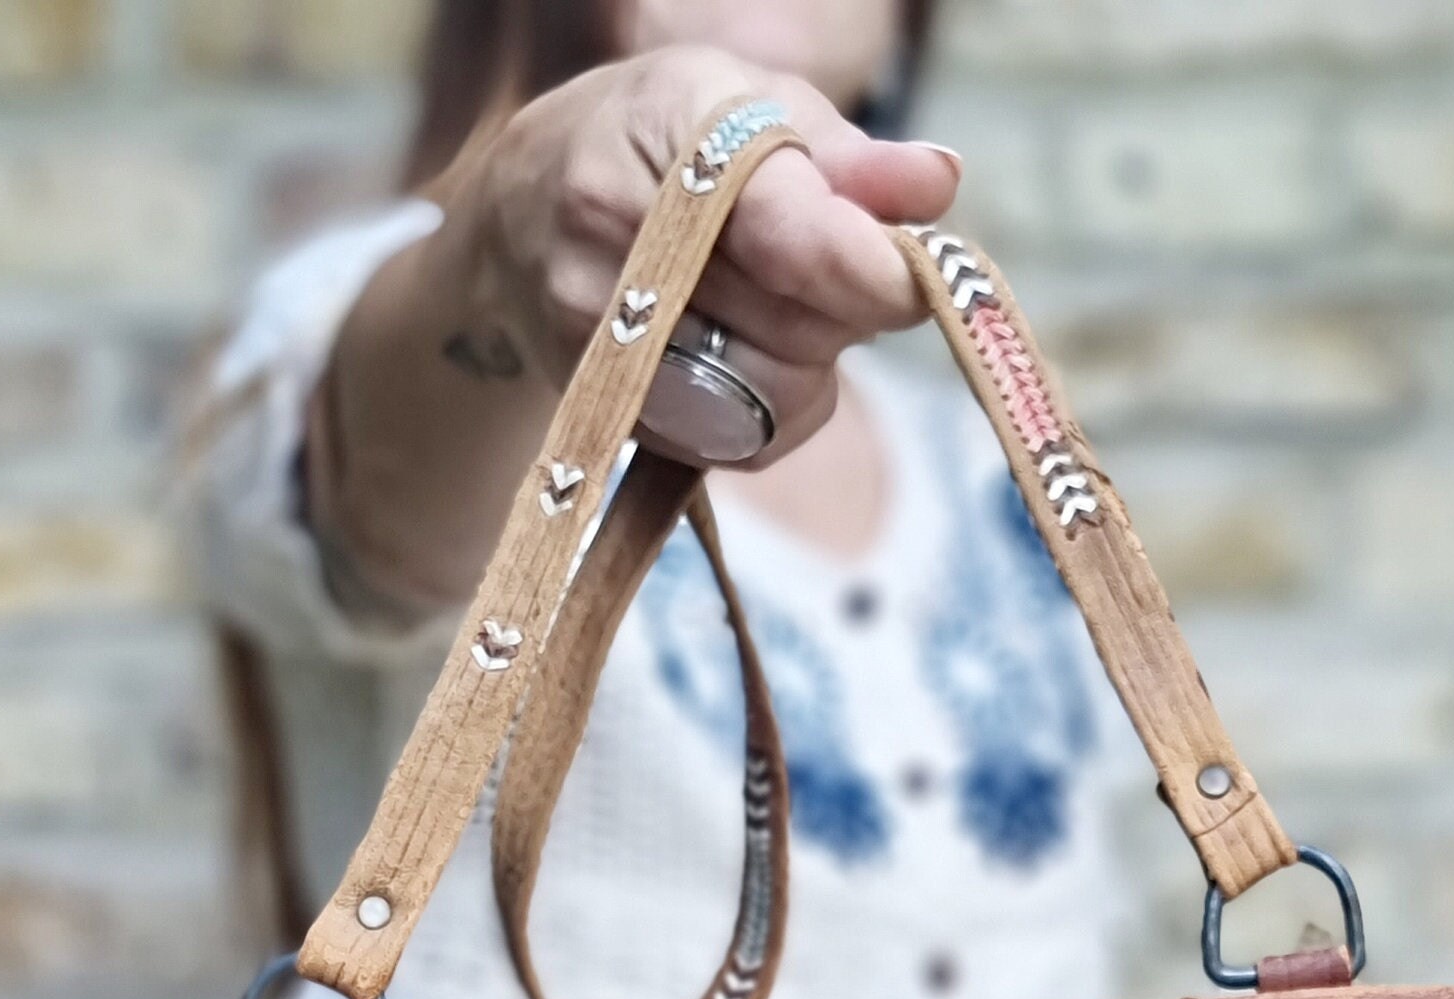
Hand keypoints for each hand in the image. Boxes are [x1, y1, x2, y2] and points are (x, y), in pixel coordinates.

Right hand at [457, 46, 959, 459]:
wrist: (516, 215)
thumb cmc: (655, 141)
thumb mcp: (746, 101)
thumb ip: (848, 155)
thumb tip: (936, 186)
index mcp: (670, 137)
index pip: (794, 238)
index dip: (872, 272)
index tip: (911, 278)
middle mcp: (620, 242)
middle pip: (795, 328)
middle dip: (844, 312)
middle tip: (834, 275)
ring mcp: (606, 341)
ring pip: (771, 398)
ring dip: (811, 368)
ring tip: (787, 313)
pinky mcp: (609, 412)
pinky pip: (738, 443)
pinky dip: (772, 412)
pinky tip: (750, 358)